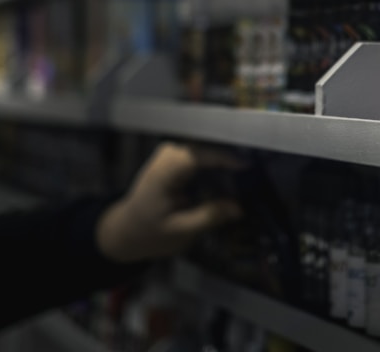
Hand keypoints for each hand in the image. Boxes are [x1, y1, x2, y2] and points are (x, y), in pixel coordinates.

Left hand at [96, 142, 242, 262]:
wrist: (126, 231)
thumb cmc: (149, 232)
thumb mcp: (180, 231)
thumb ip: (208, 217)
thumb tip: (239, 208)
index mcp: (165, 171)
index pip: (201, 155)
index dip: (226, 158)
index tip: (249, 167)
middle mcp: (168, 155)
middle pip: (205, 147)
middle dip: (229, 157)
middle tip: (254, 171)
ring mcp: (170, 154)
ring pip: (204, 149)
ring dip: (224, 159)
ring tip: (247, 173)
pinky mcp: (175, 159)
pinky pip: (200, 155)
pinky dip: (215, 164)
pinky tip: (231, 175)